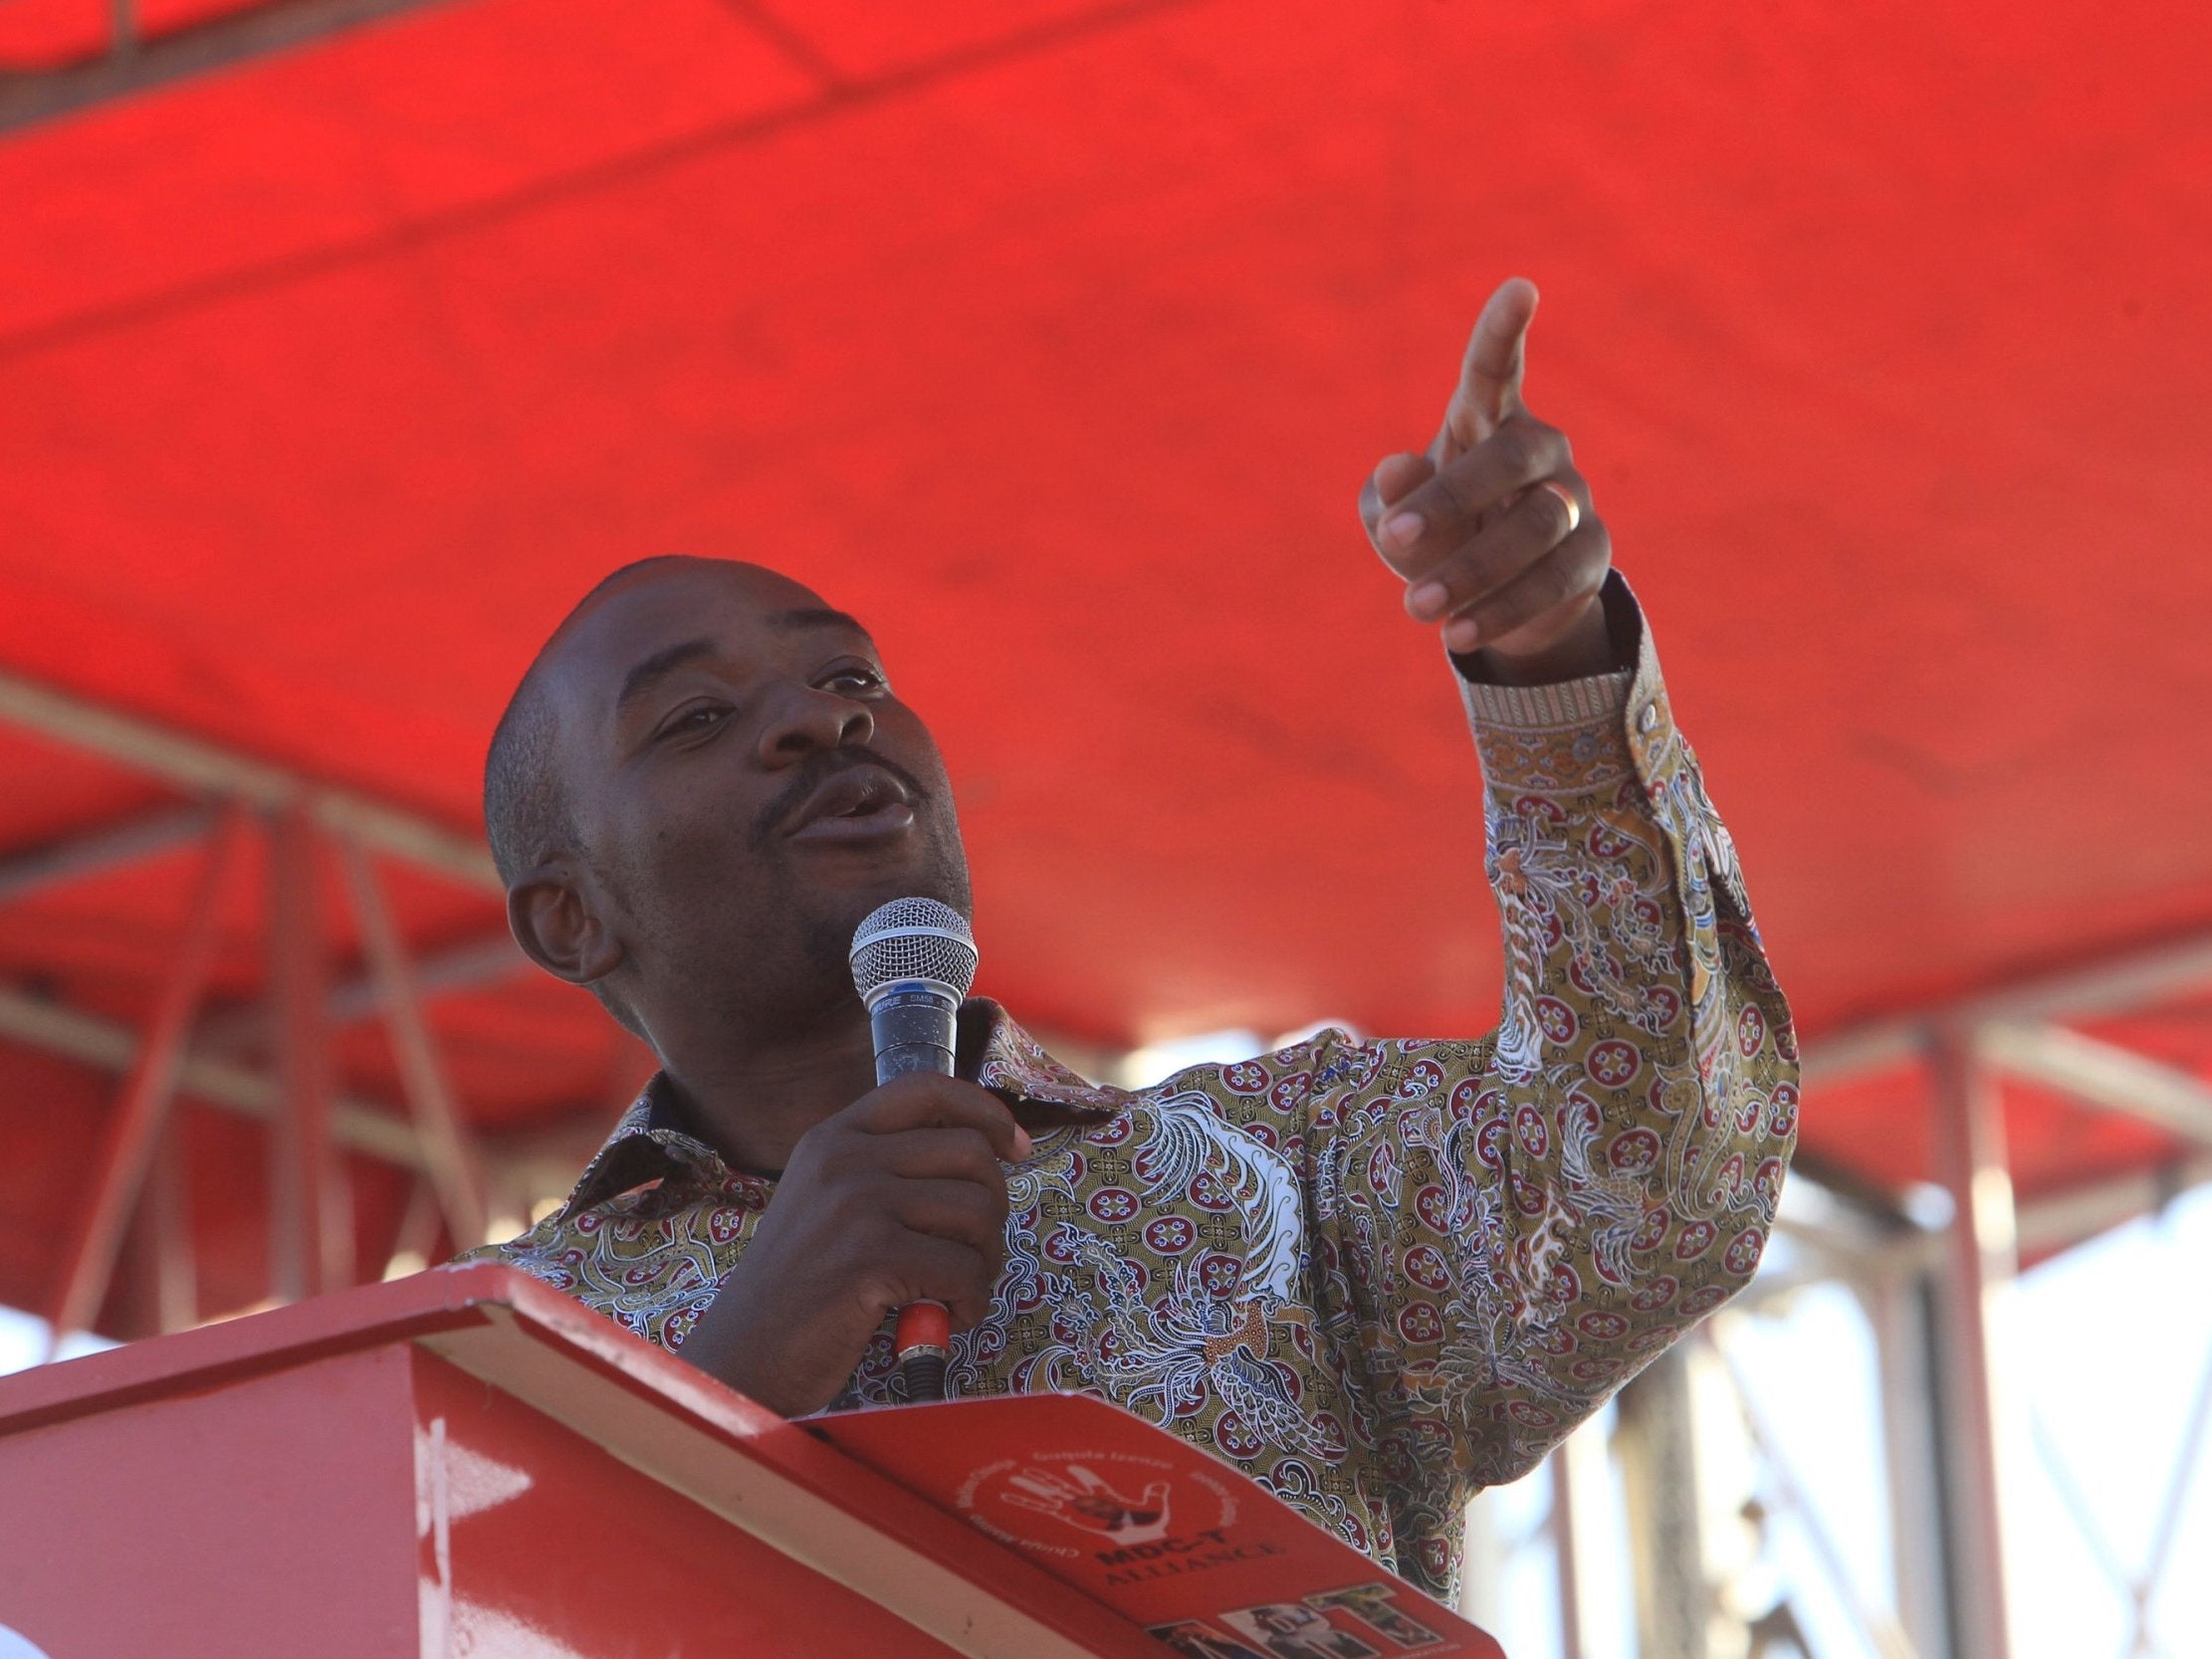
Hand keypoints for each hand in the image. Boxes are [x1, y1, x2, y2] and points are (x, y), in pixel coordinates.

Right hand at [677, 1071, 1029, 1416]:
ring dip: (986, 1259)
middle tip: (976, 1250)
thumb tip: (983, 1159)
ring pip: (977, 1211)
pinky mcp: (870, 1258)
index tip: (1015, 1146)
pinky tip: (948, 1316)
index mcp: (833, 1137)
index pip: (927, 1087)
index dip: (986, 1111)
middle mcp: (844, 1158)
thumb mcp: (827, 1201)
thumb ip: (884, 1170)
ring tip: (959, 1288)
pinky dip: (972, 1300)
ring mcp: (856, 1204)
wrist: (743, 1356)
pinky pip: (964, 1269)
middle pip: (971, 1152)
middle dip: (994, 1206)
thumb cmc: (800, 1288)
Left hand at [1358, 278, 1614, 680]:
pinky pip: (1552, 580)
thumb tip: (1395, 470)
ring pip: (1537, 525)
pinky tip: (1456, 633)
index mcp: (1486, 420)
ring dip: (1472, 569)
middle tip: (1395, 537)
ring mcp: (1572, 499)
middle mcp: (1539, 449)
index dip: (1504, 331)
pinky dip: (1500, 608)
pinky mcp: (1590, 554)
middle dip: (1451, 498)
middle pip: (1512, 458)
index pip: (1496, 369)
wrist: (1495, 598)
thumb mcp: (1398, 524)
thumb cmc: (1437, 536)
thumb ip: (1396, 501)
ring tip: (1416, 608)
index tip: (1521, 288)